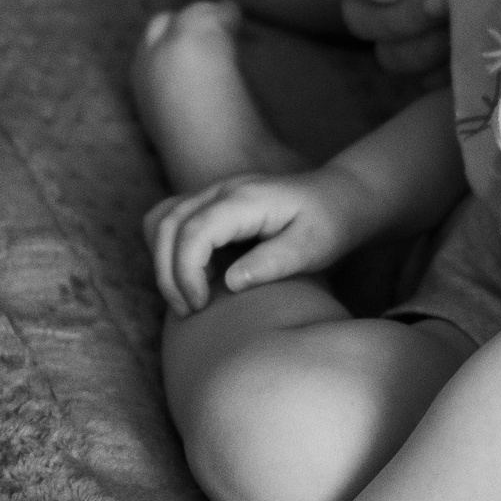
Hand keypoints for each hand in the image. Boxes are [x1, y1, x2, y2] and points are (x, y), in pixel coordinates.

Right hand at [144, 165, 366, 313]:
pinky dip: (170, 250)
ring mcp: (214, 192)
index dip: (186, 272)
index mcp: (245, 199)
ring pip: (161, 218)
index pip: (193, 230)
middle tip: (189, 311)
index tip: (200, 306)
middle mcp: (222, 189)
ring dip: (163, 260)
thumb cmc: (330, 224)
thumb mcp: (313, 247)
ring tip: (189, 298)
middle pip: (166, 223)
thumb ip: (274, 262)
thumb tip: (230, 282)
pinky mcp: (212, 203)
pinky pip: (172, 220)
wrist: (339, 197)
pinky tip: (198, 277)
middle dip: (167, 273)